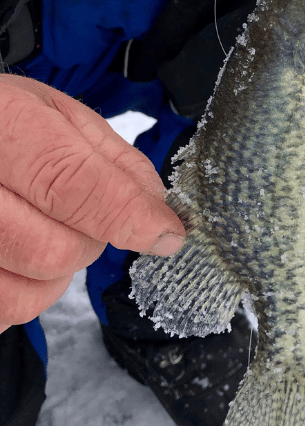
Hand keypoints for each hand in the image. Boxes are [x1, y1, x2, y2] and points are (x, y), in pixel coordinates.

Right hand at [0, 74, 185, 331]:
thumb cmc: (7, 121)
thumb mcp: (63, 115)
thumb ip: (118, 160)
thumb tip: (158, 209)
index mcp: (4, 125)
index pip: (72, 184)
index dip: (128, 215)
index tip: (166, 233)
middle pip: (55, 250)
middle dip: (91, 241)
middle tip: (84, 216)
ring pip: (29, 292)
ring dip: (59, 270)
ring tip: (45, 228)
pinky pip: (4, 310)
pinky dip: (29, 289)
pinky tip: (22, 252)